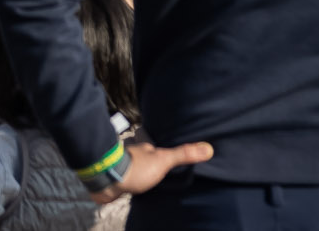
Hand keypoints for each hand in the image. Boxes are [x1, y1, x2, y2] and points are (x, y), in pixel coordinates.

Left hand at [89, 141, 216, 205]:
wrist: (109, 179)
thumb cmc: (137, 168)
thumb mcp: (164, 160)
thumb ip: (183, 155)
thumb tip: (208, 149)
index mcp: (144, 147)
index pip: (146, 136)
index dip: (148, 134)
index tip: (154, 135)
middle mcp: (132, 153)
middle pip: (136, 147)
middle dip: (140, 150)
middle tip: (150, 154)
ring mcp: (121, 165)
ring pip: (127, 160)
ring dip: (132, 164)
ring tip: (141, 170)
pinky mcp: (114, 178)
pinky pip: (121, 176)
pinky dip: (124, 178)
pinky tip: (130, 184)